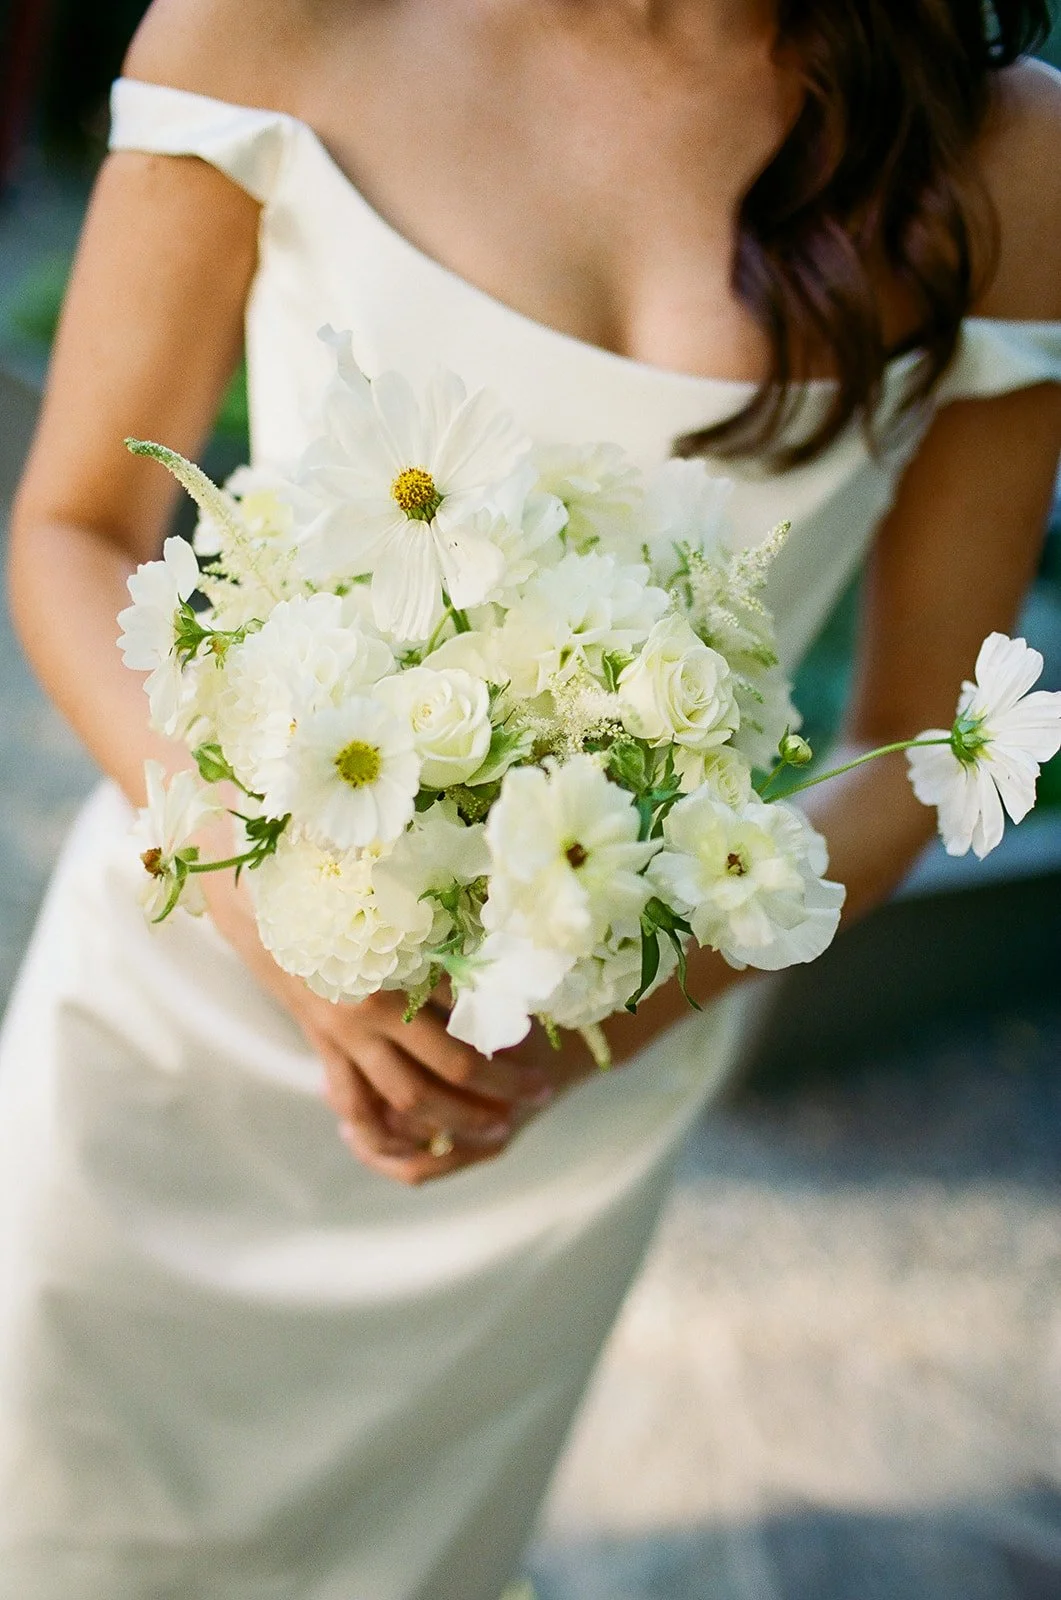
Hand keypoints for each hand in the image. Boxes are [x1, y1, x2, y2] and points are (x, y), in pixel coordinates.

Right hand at [201, 861, 555, 1184]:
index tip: (554, 1034)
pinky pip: (357, 1104)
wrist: (261, 901)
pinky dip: (385, 1131)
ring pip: (408, 1099)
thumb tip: (505, 950)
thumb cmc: (338, 890)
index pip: (471, 1008)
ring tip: (500, 1133)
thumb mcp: (396, 902)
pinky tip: (417, 1147)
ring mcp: (345, 1036)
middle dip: (502, 1085)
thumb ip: (445, 931)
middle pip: (451, 1066)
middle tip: (543, 1094)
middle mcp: (372, 1009)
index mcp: (398, 966)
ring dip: (458, 1119)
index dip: (513, 1026)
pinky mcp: (325, 1048)